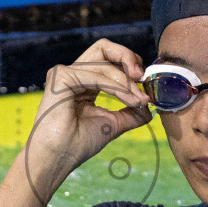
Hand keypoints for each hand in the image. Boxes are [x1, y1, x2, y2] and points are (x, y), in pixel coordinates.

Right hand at [27, 38, 151, 188]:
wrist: (57, 159)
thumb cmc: (77, 144)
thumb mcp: (112, 124)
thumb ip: (130, 113)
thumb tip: (150, 107)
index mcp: (84, 82)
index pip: (109, 59)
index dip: (130, 66)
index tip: (146, 85)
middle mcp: (74, 74)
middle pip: (104, 47)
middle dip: (128, 57)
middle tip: (142, 76)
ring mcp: (65, 73)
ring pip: (104, 62)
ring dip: (127, 82)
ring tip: (139, 100)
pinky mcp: (60, 77)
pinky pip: (96, 74)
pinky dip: (117, 86)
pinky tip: (129, 99)